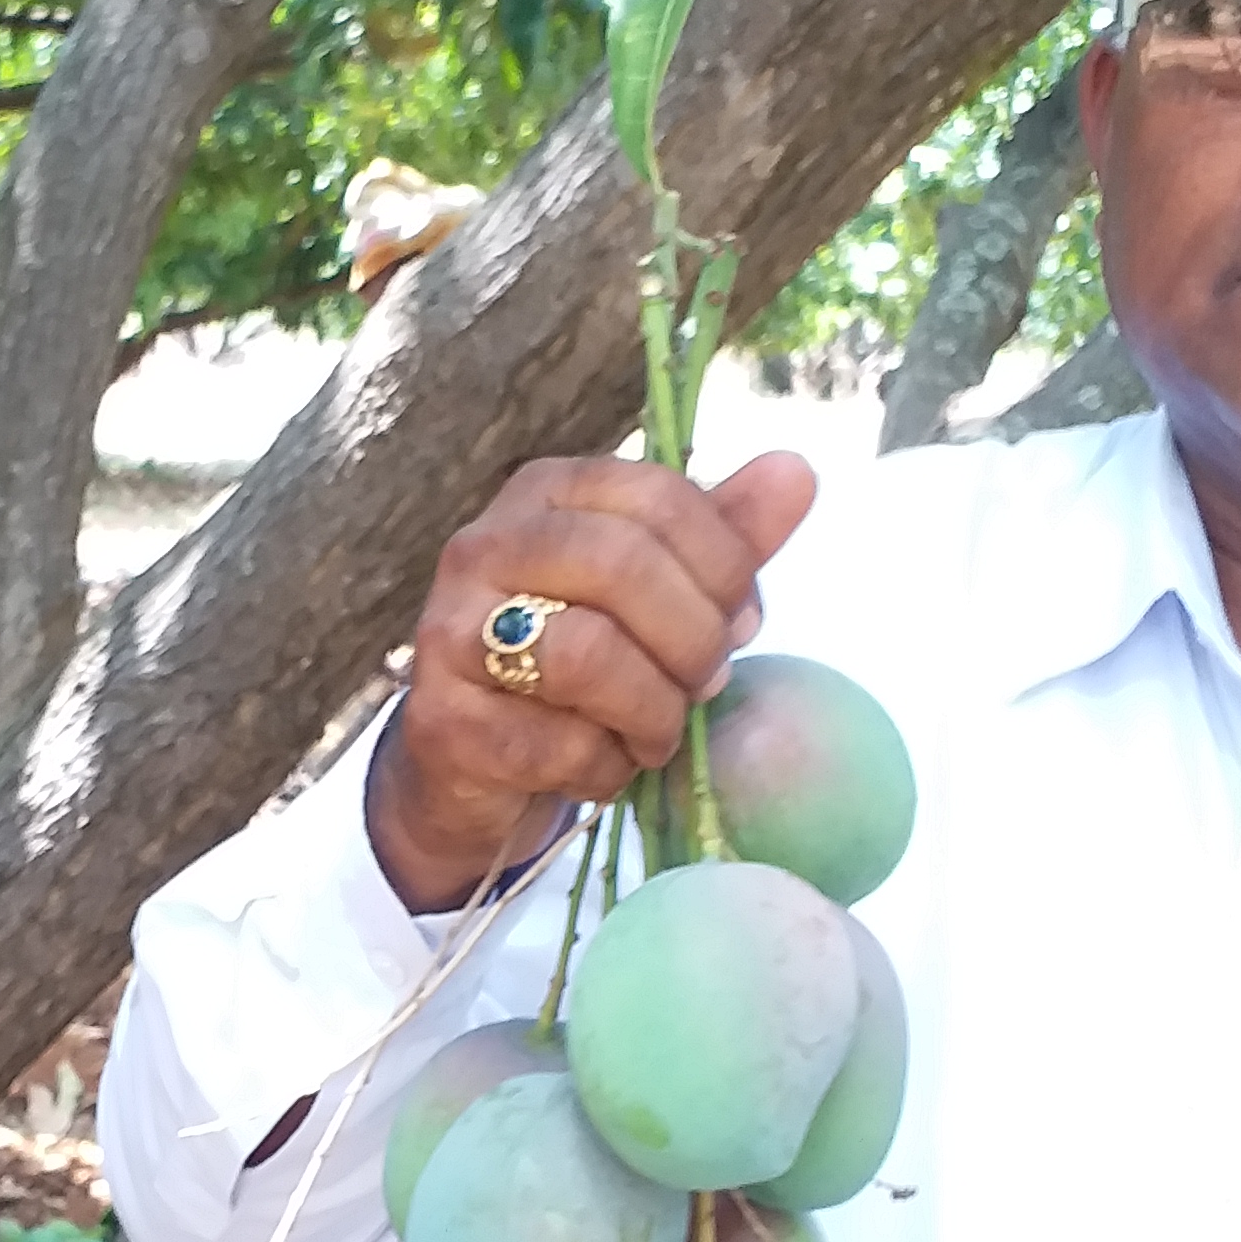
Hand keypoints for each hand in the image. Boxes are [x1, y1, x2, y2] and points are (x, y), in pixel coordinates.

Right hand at [370, 451, 820, 908]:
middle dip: (691, 639)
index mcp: (546, 493)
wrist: (474, 764)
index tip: (742, 620)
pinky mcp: (443, 720)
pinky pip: (554, 744)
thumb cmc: (579, 662)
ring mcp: (449, 632)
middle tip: (707, 684)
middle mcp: (485, 546)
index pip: (657, 495)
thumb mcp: (659, 592)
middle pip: (622, 565)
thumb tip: (797, 472)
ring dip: (651, 711)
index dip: (723, 564)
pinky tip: (603, 767)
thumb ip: (724, 537)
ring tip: (656, 733)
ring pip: (584, 656)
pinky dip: (604, 770)